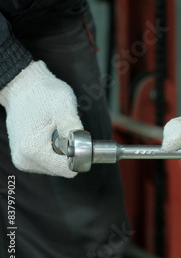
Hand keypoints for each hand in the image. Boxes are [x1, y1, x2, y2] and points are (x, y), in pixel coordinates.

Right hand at [0, 61, 82, 177]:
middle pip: (62, 169)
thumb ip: (71, 125)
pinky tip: (51, 134)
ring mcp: (23, 160)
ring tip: (58, 131)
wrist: (23, 87)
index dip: (79, 155)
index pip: (67, 170)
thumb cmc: (44, 94)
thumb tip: (81, 144)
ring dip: (62, 151)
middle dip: (70, 153)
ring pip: (56, 166)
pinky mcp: (24, 157)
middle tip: (68, 131)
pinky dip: (55, 150)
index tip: (77, 137)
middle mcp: (25, 160)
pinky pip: (48, 161)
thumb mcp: (63, 105)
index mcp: (33, 150)